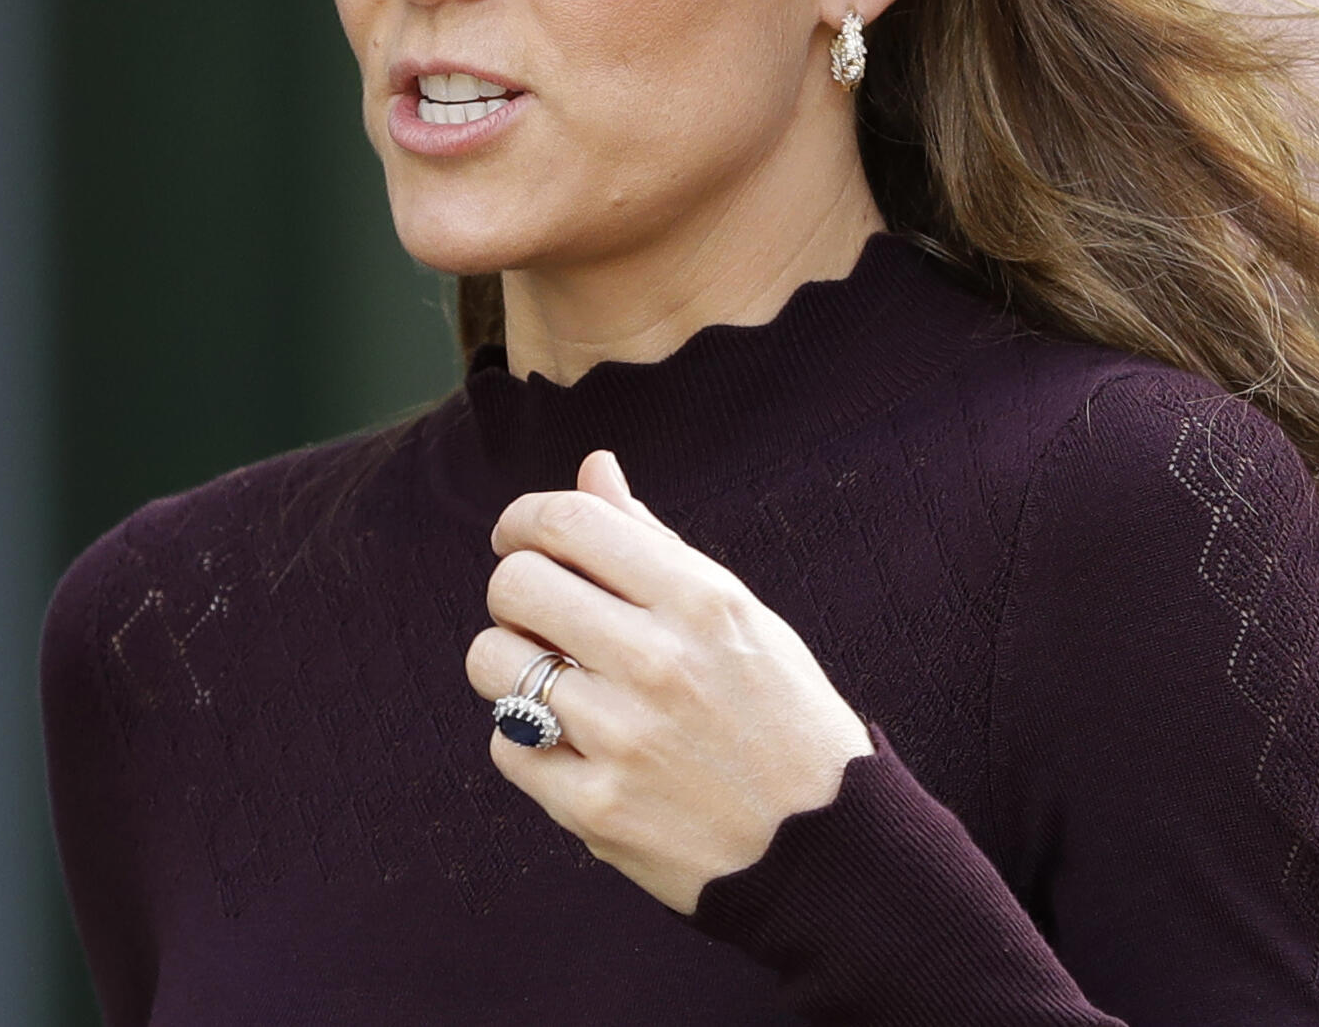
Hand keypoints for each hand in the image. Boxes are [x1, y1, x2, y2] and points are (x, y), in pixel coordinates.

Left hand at [466, 450, 875, 913]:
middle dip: (515, 591)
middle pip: (514, 584)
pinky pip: (507, 744)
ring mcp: (623, 740)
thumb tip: (594, 467)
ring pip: (492, 663)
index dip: (525, 519)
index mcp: (701, 601)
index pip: (570, 522)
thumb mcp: (741, 616)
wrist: (826, 852)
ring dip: (511, 665)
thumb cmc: (783, 718)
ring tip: (556, 681)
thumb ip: (656, 544)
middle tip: (541, 615)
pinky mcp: (595, 811)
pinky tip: (575, 745)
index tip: (520, 537)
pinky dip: (528, 739)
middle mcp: (658, 662)